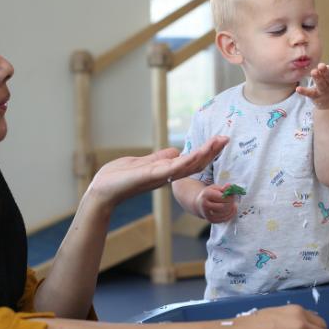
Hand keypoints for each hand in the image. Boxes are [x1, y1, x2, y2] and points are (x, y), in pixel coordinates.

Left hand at [88, 135, 228, 207]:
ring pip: (188, 165)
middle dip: (211, 151)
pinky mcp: (153, 175)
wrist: (103, 190)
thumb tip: (175, 151)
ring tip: (219, 142)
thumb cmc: (119, 177)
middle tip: (226, 138)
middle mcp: (167, 175)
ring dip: (204, 154)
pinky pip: (174, 167)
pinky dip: (188, 160)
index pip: (190, 160)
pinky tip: (199, 152)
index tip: (218, 140)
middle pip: (194, 163)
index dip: (205, 151)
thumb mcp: (143, 163)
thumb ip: (160, 158)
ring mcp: (161, 176)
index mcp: (166, 170)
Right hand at [196, 183, 236, 222]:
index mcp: (206, 194)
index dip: (230, 196)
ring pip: (225, 213)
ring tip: (232, 205)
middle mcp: (205, 205)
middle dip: (231, 203)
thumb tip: (229, 186)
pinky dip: (230, 215)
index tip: (232, 195)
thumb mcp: (214, 188)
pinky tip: (230, 210)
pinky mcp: (211, 220)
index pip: (223, 197)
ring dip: (231, 209)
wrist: (199, 204)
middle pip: (224, 206)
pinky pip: (224, 219)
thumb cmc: (208, 194)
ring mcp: (207, 214)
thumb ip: (223, 188)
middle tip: (232, 200)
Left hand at [296, 61, 328, 109]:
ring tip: (313, 71)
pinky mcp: (315, 96)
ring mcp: (322, 91)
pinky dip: (303, 91)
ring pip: (320, 84)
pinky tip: (298, 88)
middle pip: (328, 78)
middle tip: (321, 65)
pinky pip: (309, 93)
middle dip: (325, 71)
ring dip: (317, 78)